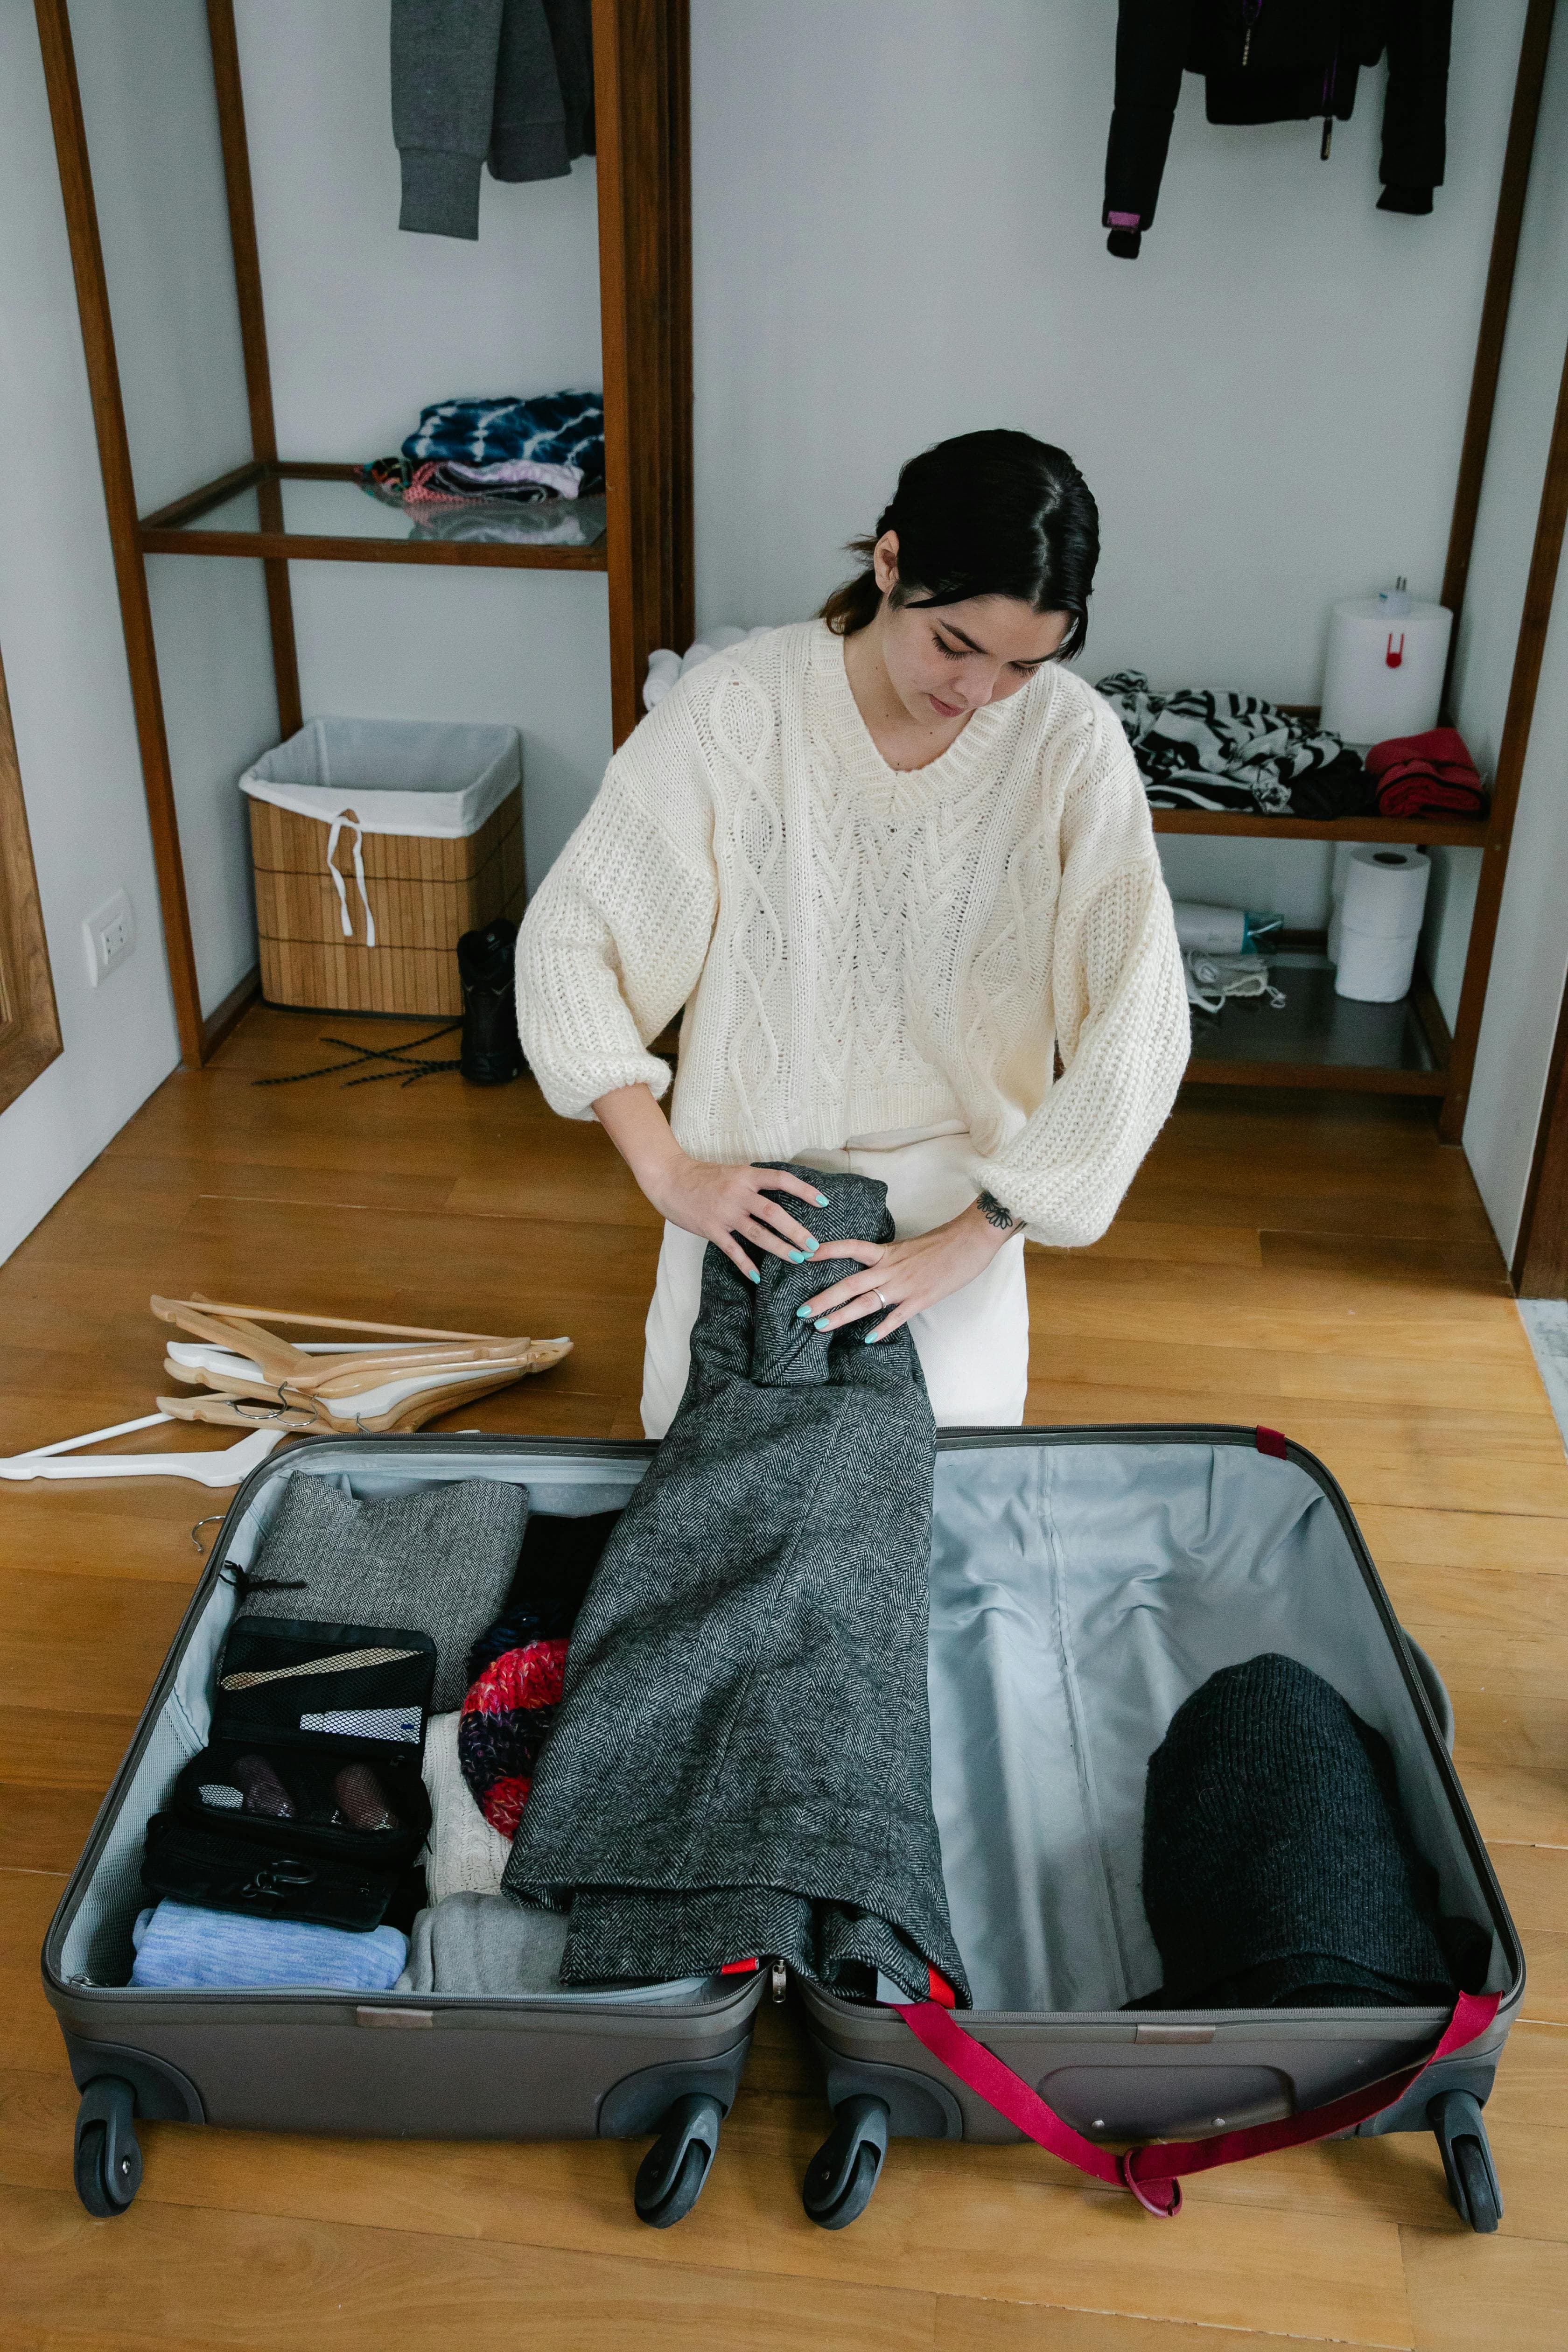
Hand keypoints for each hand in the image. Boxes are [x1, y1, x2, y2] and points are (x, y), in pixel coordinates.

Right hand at [642, 1154, 830, 1282]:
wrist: (670, 1179)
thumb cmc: (703, 1176)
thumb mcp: (733, 1172)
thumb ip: (754, 1184)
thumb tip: (781, 1195)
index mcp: (746, 1176)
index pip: (781, 1180)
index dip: (804, 1190)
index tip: (824, 1202)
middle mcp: (738, 1193)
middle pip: (774, 1212)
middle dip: (796, 1231)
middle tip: (814, 1246)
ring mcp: (725, 1212)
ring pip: (757, 1233)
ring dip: (779, 1248)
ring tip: (797, 1259)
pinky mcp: (711, 1228)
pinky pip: (732, 1249)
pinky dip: (746, 1264)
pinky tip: (757, 1275)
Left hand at [802, 1202, 1018, 1342]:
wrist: (972, 1239)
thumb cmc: (945, 1242)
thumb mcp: (911, 1246)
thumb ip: (891, 1259)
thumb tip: (877, 1268)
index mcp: (887, 1251)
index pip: (850, 1248)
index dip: (826, 1252)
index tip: (803, 1255)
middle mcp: (890, 1268)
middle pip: (849, 1283)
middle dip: (824, 1298)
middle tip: (801, 1311)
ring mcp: (904, 1285)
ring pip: (866, 1302)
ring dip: (841, 1316)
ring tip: (820, 1327)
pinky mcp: (920, 1299)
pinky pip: (896, 1316)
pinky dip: (881, 1328)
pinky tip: (867, 1339)